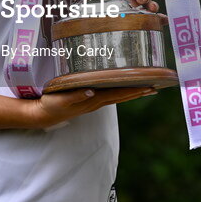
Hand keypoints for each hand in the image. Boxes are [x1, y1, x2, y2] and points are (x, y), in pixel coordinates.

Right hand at [31, 87, 157, 127]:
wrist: (43, 114)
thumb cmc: (51, 105)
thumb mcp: (61, 100)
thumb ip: (76, 96)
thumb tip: (92, 92)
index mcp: (93, 100)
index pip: (118, 94)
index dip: (134, 90)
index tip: (150, 87)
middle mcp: (96, 101)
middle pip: (122, 96)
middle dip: (139, 91)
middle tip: (156, 87)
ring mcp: (94, 101)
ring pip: (118, 95)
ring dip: (132, 91)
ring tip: (147, 87)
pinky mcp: (89, 99)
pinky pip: (110, 94)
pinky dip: (121, 90)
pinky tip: (125, 87)